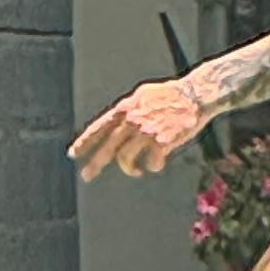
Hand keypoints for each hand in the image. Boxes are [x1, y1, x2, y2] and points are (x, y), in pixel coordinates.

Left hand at [71, 78, 208, 180]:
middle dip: (95, 164)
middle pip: (107, 147)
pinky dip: (153, 166)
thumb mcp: (143, 96)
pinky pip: (151, 162)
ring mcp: (145, 132)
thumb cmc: (172, 95)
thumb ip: (129, 110)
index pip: (99, 127)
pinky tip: (155, 165)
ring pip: (126, 159)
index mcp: (125, 108)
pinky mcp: (161, 142)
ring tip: (136, 172)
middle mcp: (131, 120)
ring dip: (130, 169)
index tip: (73, 154)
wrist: (196, 94)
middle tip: (86, 176)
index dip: (85, 142)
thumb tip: (117, 122)